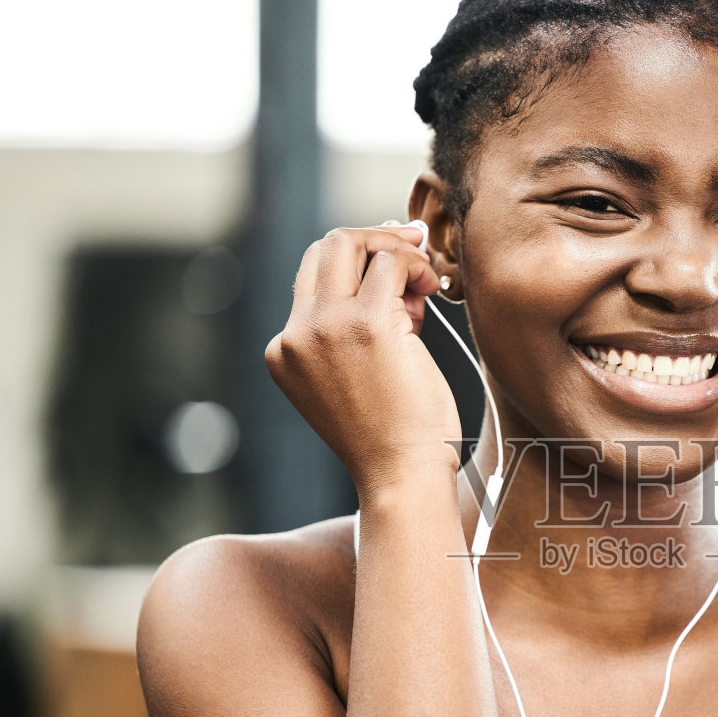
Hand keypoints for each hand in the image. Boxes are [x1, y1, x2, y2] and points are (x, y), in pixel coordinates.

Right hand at [265, 223, 459, 494]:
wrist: (402, 475)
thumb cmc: (394, 436)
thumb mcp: (355, 378)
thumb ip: (357, 327)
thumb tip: (392, 268)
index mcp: (284, 351)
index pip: (313, 277)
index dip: (357, 265)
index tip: (395, 272)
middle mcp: (295, 335)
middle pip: (324, 247)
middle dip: (373, 240)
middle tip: (412, 251)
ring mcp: (325, 327)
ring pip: (352, 243)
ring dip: (398, 251)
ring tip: (425, 285)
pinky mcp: (365, 325)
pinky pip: (390, 261)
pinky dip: (416, 265)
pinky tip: (433, 289)